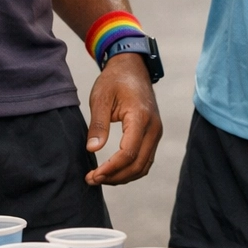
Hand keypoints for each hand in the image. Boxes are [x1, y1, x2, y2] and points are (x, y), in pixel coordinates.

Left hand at [85, 53, 162, 185]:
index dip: (110, 169)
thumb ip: (98, 124)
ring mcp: (156, 132)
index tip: (92, 175)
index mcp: (140, 117)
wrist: (132, 68)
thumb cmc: (115, 81)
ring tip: (100, 178)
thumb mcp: (101, 98)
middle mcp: (153, 127)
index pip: (128, 153)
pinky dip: (131, 169)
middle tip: (91, 180)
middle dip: (115, 177)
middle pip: (138, 164)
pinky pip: (145, 159)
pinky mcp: (153, 134)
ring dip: (123, 176)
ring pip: (144, 165)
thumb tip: (92, 149)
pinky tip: (113, 171)